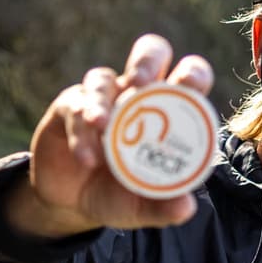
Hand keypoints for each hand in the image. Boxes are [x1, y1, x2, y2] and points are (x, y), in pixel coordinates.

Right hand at [5, 34, 215, 238]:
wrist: (70, 203)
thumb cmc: (115, 195)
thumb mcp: (139, 207)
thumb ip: (162, 207)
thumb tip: (187, 208)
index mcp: (166, 112)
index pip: (187, 78)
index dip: (192, 74)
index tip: (189, 87)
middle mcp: (135, 96)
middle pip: (150, 54)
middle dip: (146, 61)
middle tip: (140, 83)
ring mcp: (101, 98)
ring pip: (102, 78)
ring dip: (101, 101)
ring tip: (100, 125)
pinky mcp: (69, 107)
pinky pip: (74, 108)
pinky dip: (79, 132)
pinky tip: (85, 157)